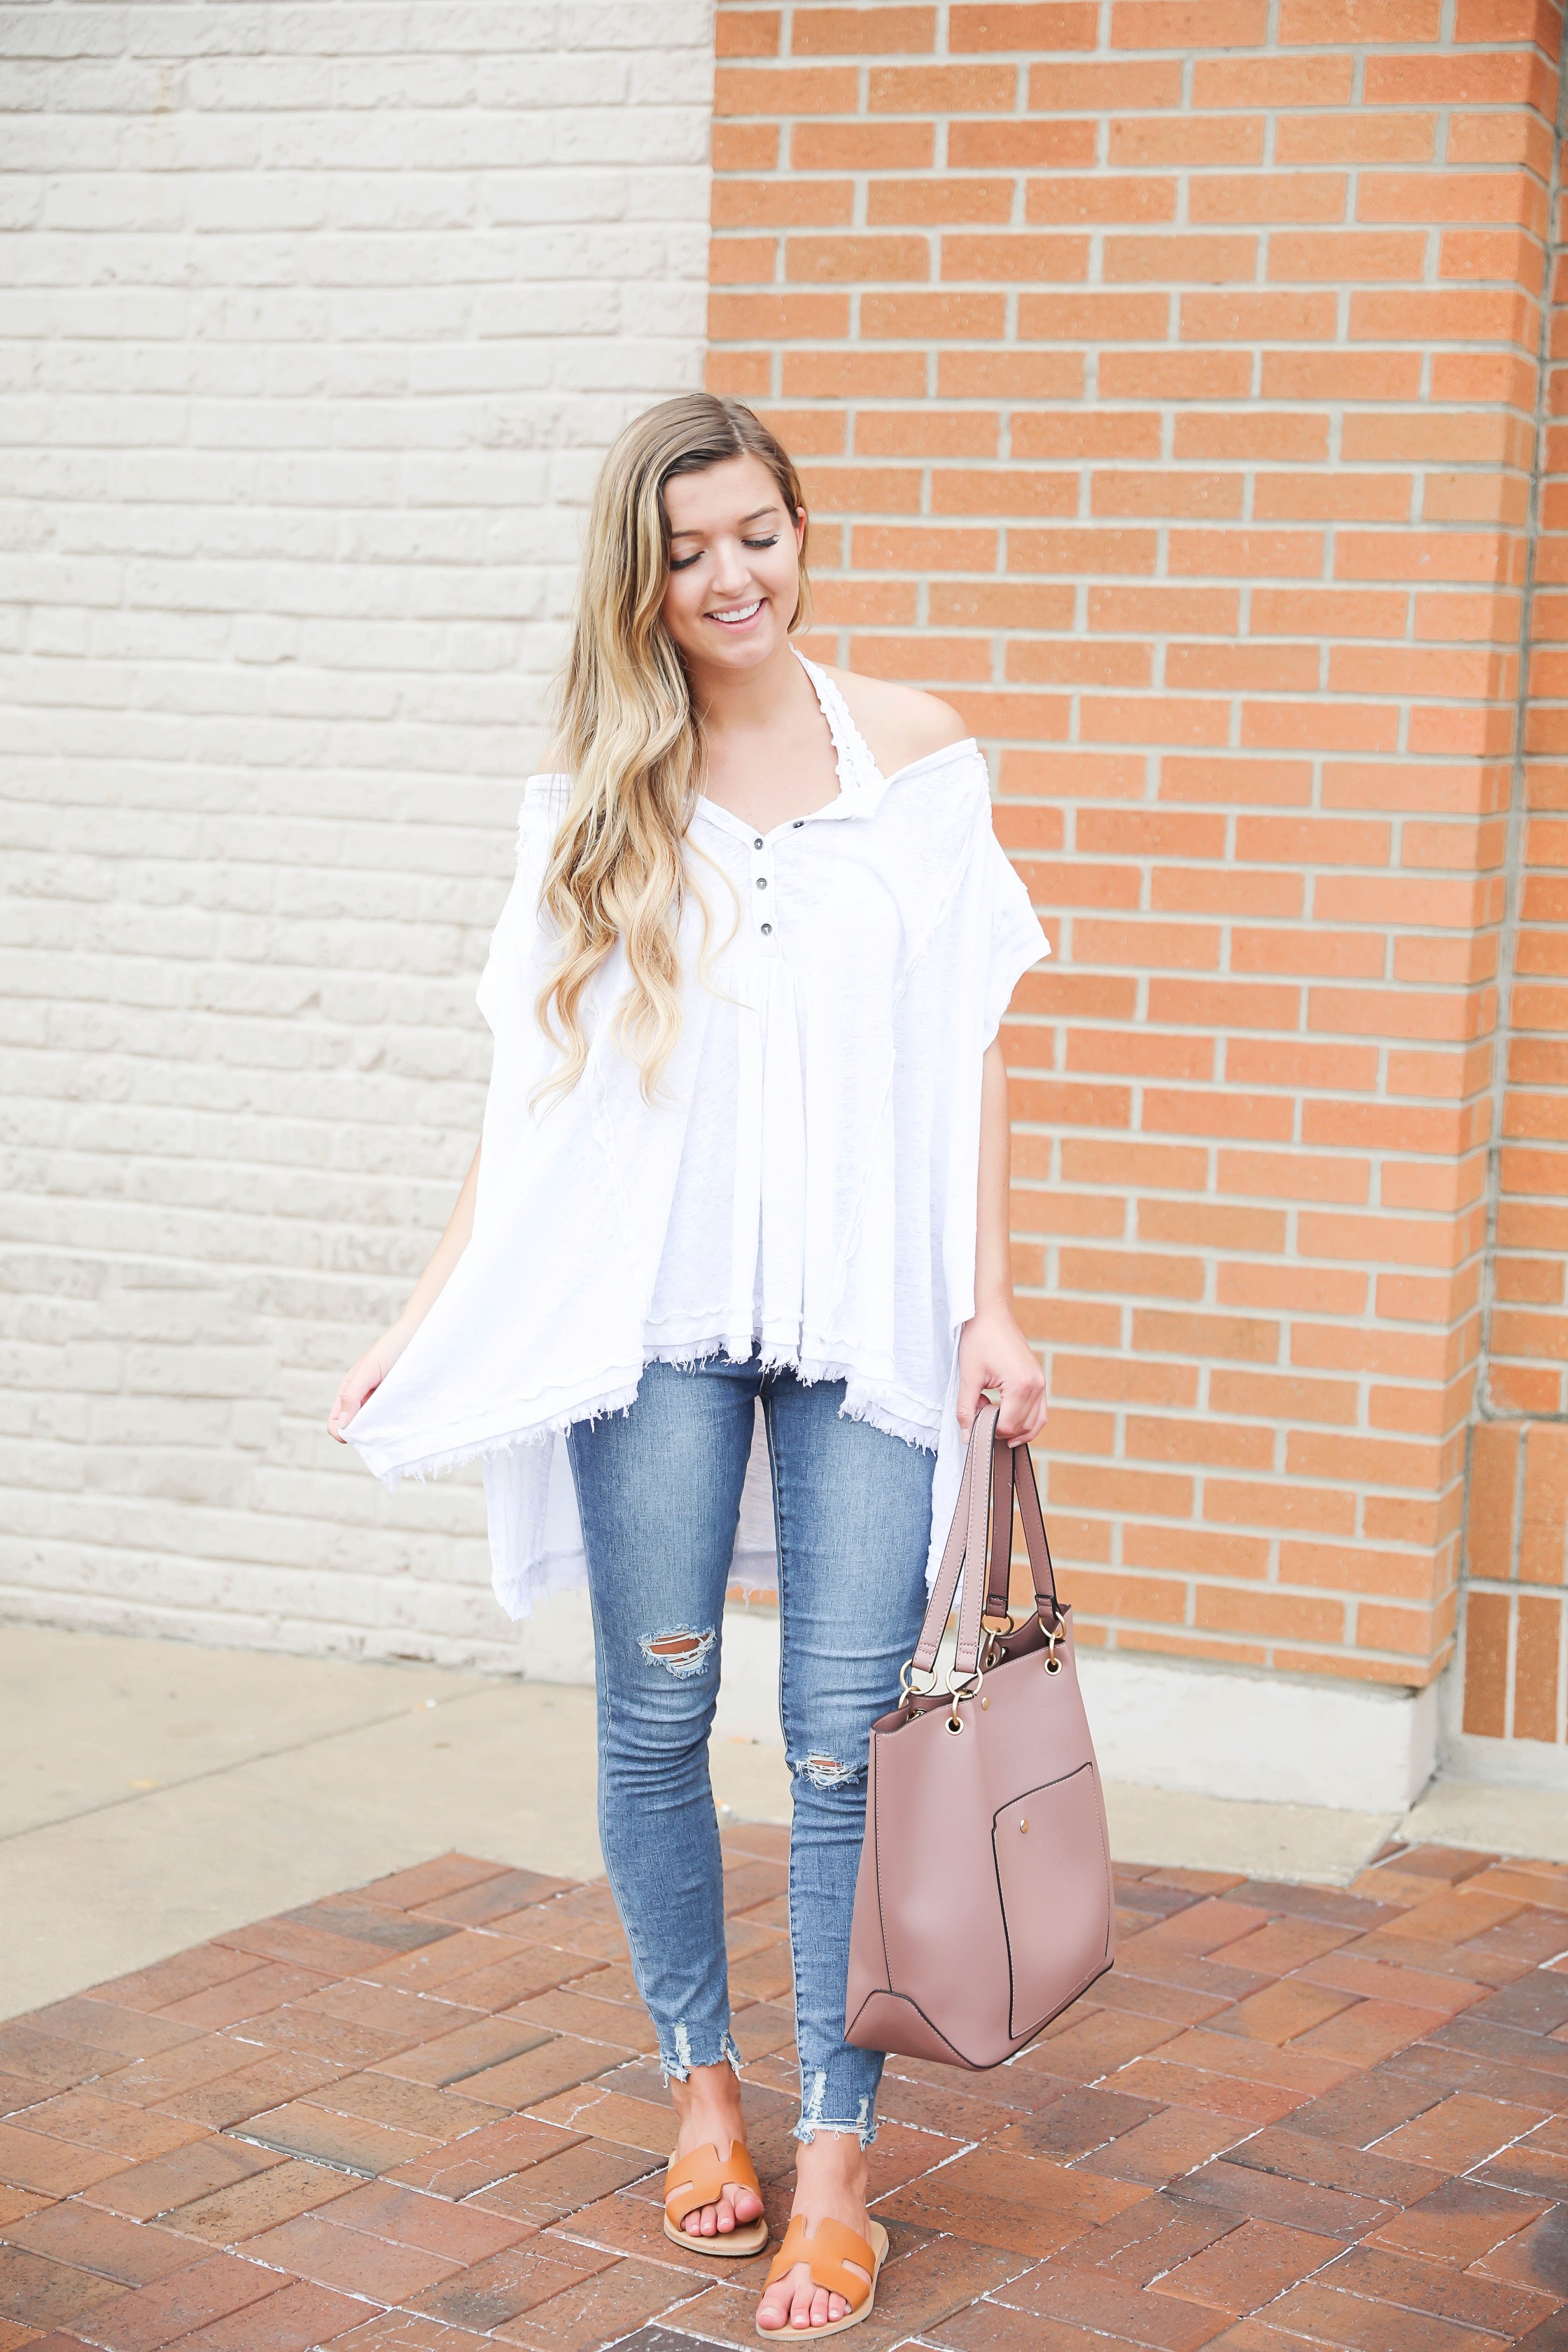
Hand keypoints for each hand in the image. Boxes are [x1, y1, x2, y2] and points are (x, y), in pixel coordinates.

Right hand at [328, 1324, 409, 1442]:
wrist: (418, 1335)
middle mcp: (363, 1400)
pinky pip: (393, 1421)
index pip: (337, 1423)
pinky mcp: (399, 1403)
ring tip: (395, 1423)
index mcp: (349, 1393)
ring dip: (381, 1431)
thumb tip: (342, 1425)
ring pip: (375, 1428)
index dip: (342, 1432)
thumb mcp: (367, 1371)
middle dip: (364, 1435)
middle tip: (382, 1429)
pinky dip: (395, 1425)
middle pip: (356, 1429)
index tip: (359, 1432)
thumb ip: (352, 1395)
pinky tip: (405, 1420)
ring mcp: (382, 1403)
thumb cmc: (390, 1349)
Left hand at [957, 1304, 1045, 1443]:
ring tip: (994, 1425)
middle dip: (999, 1428)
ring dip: (1015, 1430)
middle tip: (980, 1413)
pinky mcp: (1040, 1380)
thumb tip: (967, 1436)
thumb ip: (966, 1409)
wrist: (992, 1315)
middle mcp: (1037, 1386)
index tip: (974, 1416)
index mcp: (1021, 1385)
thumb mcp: (968, 1376)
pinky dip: (1028, 1422)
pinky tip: (1010, 1424)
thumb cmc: (980, 1340)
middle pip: (1021, 1427)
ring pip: (1036, 1423)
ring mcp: (1041, 1383)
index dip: (988, 1429)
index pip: (1007, 1426)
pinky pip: (1040, 1412)